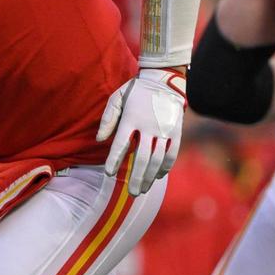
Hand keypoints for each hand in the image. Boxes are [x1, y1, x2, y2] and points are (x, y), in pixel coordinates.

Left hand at [95, 68, 185, 195]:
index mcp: (131, 119)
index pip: (121, 144)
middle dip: (136, 177)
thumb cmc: (136, 91)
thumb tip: (99, 140)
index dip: (114, 160)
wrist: (164, 80)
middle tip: (132, 193)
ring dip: (150, 176)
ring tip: (143, 189)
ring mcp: (164, 130)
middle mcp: (148, 127)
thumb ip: (107, 119)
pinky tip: (158, 176)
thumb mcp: (116, 98)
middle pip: (142, 158)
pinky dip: (166, 166)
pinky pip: (172, 153)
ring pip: (157, 159)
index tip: (108, 173)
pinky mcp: (176, 131)